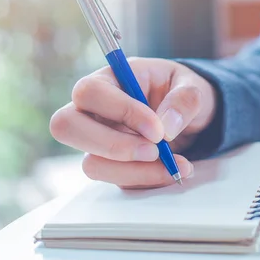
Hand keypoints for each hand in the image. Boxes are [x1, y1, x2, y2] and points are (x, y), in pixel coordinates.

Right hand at [49, 58, 216, 187]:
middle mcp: (95, 111)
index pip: (91, 92)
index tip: (158, 130)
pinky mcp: (112, 166)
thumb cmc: (181, 91)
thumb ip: (184, 100)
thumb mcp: (192, 85)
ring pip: (92, 164)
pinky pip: (117, 181)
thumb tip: (166, 126)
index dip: (120, 111)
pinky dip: (147, 180)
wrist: (190, 116)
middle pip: (67, 127)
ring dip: (135, 171)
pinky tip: (173, 171)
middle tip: (154, 151)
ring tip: (176, 164)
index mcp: (110, 79)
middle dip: (113, 146)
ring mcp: (98, 141)